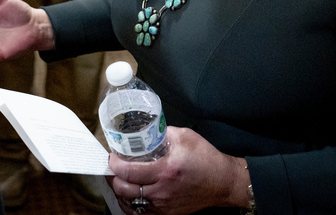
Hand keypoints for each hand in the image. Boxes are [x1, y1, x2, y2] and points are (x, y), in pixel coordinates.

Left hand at [106, 127, 248, 214]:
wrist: (223, 183)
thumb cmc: (206, 159)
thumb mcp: (185, 136)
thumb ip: (163, 132)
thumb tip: (145, 130)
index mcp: (166, 170)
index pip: (129, 172)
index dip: (115, 164)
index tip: (112, 156)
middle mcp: (162, 191)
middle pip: (124, 190)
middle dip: (113, 178)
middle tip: (113, 167)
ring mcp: (164, 206)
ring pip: (130, 204)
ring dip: (120, 191)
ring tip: (119, 180)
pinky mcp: (167, 213)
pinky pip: (140, 213)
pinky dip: (131, 204)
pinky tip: (130, 194)